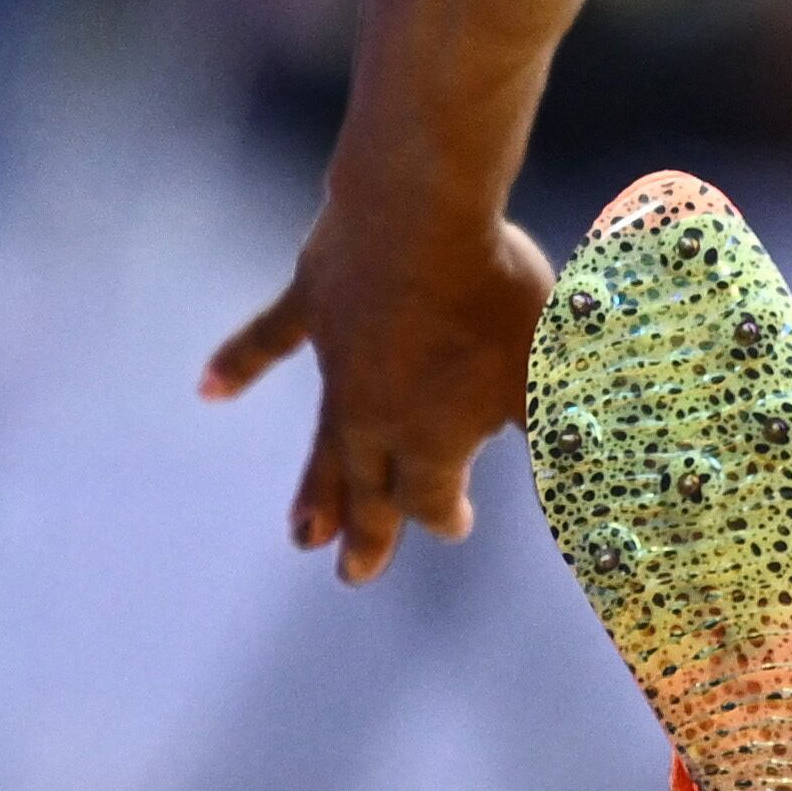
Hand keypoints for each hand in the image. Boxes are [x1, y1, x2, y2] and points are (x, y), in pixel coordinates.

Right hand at [201, 197, 558, 581]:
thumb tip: (582, 486)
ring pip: (325, 441)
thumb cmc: (492, 295)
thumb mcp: (543, 371)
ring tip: (301, 534)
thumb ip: (556, 434)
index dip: (445, 517)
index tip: (456, 526)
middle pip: (371, 489)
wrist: (419, 215)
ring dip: (315, 489)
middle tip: (354, 575)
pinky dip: (238, 363)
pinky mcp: (312, 306)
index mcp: (432, 438)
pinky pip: (268, 341)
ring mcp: (336, 364)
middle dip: (367, 534)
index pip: (433, 500)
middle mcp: (375, 416)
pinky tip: (209, 389)